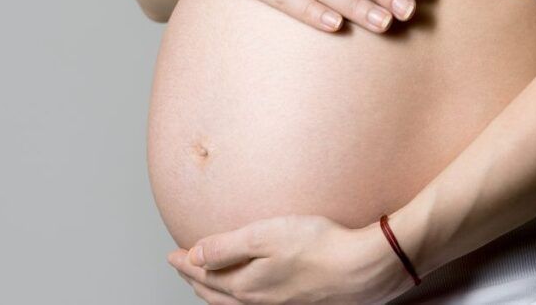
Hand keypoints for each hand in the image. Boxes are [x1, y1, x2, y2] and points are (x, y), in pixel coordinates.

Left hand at [166, 215, 414, 303]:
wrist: (365, 268)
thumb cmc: (318, 247)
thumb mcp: (263, 237)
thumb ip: (225, 247)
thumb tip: (193, 256)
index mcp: (247, 286)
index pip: (204, 276)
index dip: (185, 264)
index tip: (171, 255)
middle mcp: (260, 302)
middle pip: (216, 293)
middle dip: (195, 279)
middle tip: (182, 266)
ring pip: (235, 302)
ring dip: (216, 290)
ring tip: (207, 280)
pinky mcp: (299, 303)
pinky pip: (256, 303)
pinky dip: (239, 296)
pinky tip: (249, 289)